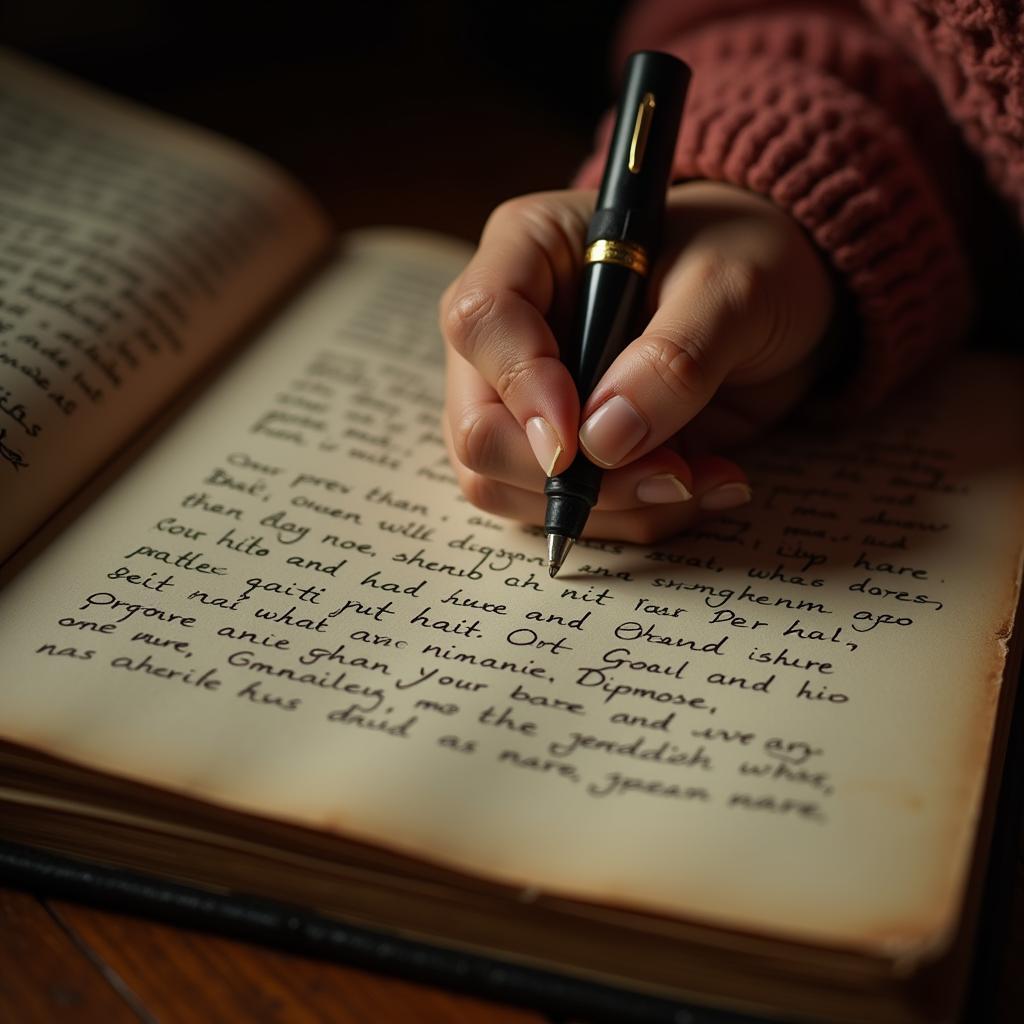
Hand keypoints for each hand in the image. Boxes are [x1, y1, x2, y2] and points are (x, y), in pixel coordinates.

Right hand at [440, 181, 834, 542]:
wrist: (781, 294)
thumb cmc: (750, 257)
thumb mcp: (735, 288)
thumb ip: (674, 358)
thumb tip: (602, 443)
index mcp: (528, 252)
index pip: (480, 321)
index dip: (520, 386)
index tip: (579, 443)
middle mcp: (509, 332)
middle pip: (477, 429)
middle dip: (569, 478)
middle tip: (670, 473)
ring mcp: (529, 400)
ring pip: (512, 490)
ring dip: (613, 507)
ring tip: (703, 476)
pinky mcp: (565, 453)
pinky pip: (570, 512)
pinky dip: (639, 514)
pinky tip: (705, 481)